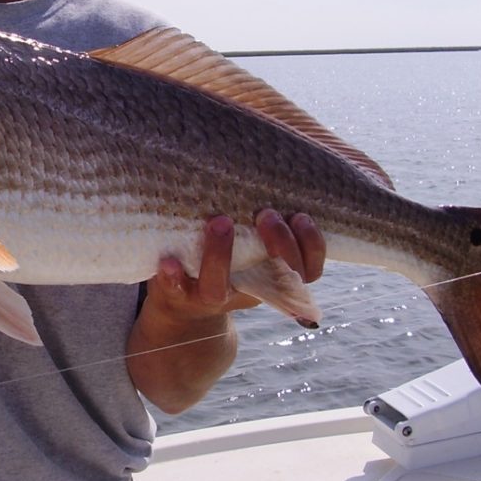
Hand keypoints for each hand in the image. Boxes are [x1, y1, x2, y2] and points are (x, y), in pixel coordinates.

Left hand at [127, 209, 324, 413]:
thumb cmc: (226, 264)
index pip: (307, 270)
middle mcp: (246, 291)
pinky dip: (173, 277)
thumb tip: (281, 172)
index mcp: (271, 279)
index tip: (301, 216)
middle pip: (272, 279)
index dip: (312, 246)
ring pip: (219, 288)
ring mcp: (209, 297)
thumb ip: (265, 225)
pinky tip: (169, 262)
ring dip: (220, 256)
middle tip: (267, 214)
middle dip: (279, 245)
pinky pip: (175, 290)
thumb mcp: (252, 249)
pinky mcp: (177, 296)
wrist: (183, 308)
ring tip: (220, 222)